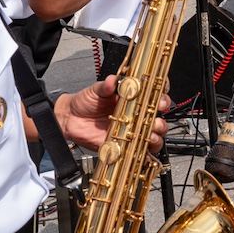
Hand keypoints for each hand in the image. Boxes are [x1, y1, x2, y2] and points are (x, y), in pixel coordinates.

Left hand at [54, 78, 168, 152]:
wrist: (70, 120)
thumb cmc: (85, 102)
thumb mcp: (95, 90)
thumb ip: (105, 86)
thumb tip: (112, 80)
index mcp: (133, 99)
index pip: (154, 95)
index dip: (162, 94)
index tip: (160, 94)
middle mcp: (136, 115)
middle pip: (160, 116)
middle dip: (163, 115)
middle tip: (156, 113)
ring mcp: (132, 131)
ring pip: (155, 135)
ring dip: (158, 134)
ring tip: (150, 132)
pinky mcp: (125, 145)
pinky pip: (141, 151)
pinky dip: (146, 152)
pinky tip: (142, 148)